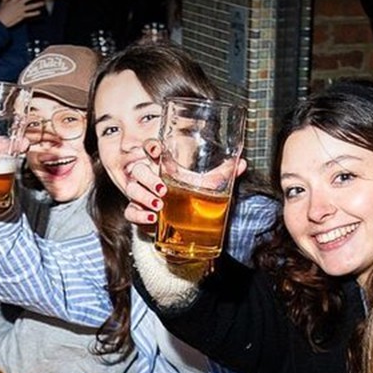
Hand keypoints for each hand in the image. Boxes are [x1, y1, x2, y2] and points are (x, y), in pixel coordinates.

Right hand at [0, 0, 44, 27]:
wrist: (0, 21)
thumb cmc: (0, 11)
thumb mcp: (3, 2)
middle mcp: (18, 4)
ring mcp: (21, 10)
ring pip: (31, 6)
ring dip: (37, 4)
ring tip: (43, 3)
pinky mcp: (21, 16)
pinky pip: (29, 14)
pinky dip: (34, 13)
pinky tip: (39, 12)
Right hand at [123, 148, 249, 227]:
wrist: (178, 224)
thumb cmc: (188, 197)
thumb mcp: (205, 185)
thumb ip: (221, 175)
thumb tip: (242, 164)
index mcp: (162, 165)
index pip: (150, 149)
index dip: (150, 148)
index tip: (156, 151)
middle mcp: (148, 177)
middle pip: (137, 170)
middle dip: (147, 178)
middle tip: (163, 189)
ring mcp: (139, 195)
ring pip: (131, 189)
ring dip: (143, 196)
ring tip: (158, 205)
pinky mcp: (137, 213)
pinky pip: (130, 212)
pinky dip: (139, 215)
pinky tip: (152, 218)